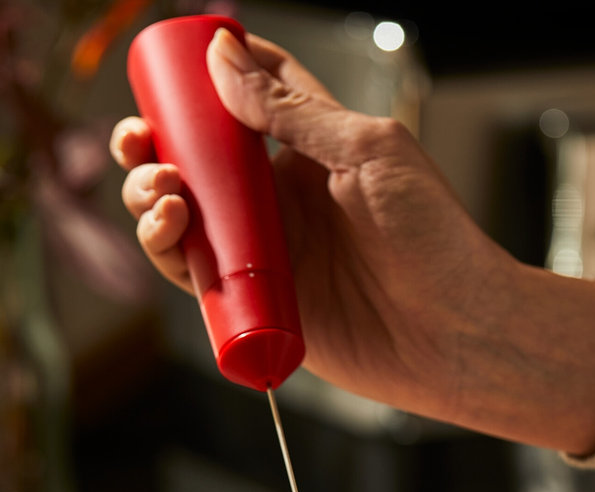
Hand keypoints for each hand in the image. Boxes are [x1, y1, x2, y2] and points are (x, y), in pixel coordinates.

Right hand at [110, 28, 594, 453]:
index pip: (245, 101)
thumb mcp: (366, 152)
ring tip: (164, 190)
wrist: (453, 329)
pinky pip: (192, 273)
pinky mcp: (253, 303)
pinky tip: (170, 225)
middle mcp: (279, 199)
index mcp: (309, 152)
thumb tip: (224, 58)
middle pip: (196, 161)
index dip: (204, 79)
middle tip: (140, 139)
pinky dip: (164, 248)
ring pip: (182, 215)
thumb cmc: (431, 237)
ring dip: (149, 192)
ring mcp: (263, 250)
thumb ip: (293, 110)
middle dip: (156, 143)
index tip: (173, 64)